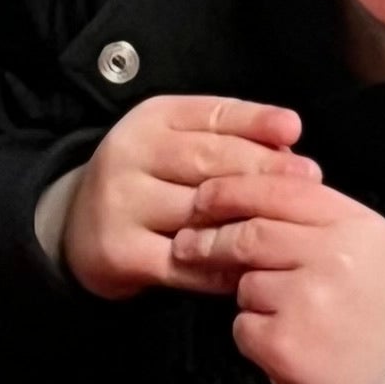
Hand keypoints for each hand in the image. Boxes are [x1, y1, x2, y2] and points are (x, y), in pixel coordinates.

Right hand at [44, 95, 305, 302]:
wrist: (76, 226)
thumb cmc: (147, 180)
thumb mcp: (175, 142)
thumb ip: (225, 136)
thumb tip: (288, 136)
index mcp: (150, 119)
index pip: (210, 115)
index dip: (255, 122)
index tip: (295, 131)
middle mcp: (130, 154)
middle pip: (209, 161)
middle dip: (263, 171)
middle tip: (308, 182)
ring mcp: (122, 204)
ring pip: (199, 213)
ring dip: (248, 222)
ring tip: (289, 227)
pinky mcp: (120, 252)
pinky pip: (184, 264)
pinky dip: (222, 268)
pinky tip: (252, 268)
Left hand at [173, 166, 384, 383]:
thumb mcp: (368, 241)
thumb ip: (317, 212)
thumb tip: (255, 181)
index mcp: (353, 224)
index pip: (278, 191)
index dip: (232, 190)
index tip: (204, 197)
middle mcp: (331, 257)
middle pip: (249, 235)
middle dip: (212, 239)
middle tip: (189, 244)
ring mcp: (307, 302)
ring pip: (245, 284)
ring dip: (250, 296)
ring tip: (284, 313)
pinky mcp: (285, 346)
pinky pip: (244, 327)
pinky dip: (254, 335)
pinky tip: (286, 342)